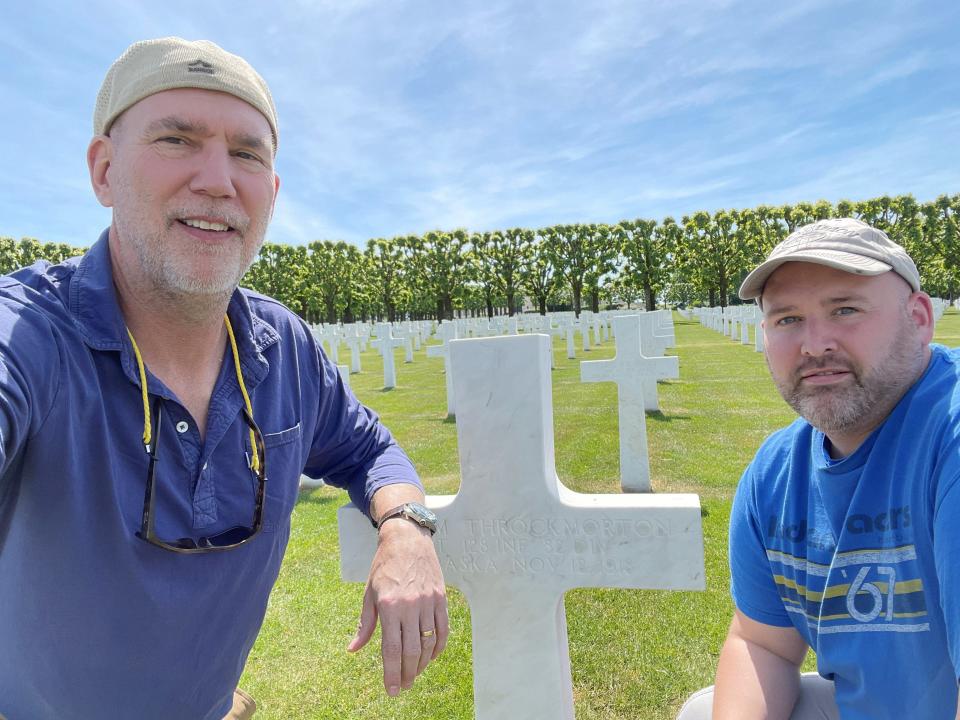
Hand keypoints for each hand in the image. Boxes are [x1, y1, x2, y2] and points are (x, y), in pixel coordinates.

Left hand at [347, 518, 447, 695]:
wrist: (407, 539)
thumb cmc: (384, 566)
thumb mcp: (369, 593)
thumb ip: (365, 624)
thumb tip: (354, 649)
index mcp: (389, 606)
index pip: (391, 649)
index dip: (392, 673)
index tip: (391, 690)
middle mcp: (410, 605)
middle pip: (411, 651)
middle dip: (407, 674)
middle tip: (402, 687)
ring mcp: (428, 602)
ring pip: (429, 643)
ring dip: (422, 663)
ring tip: (413, 673)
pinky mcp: (440, 598)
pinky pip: (443, 629)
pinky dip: (438, 647)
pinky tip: (430, 656)